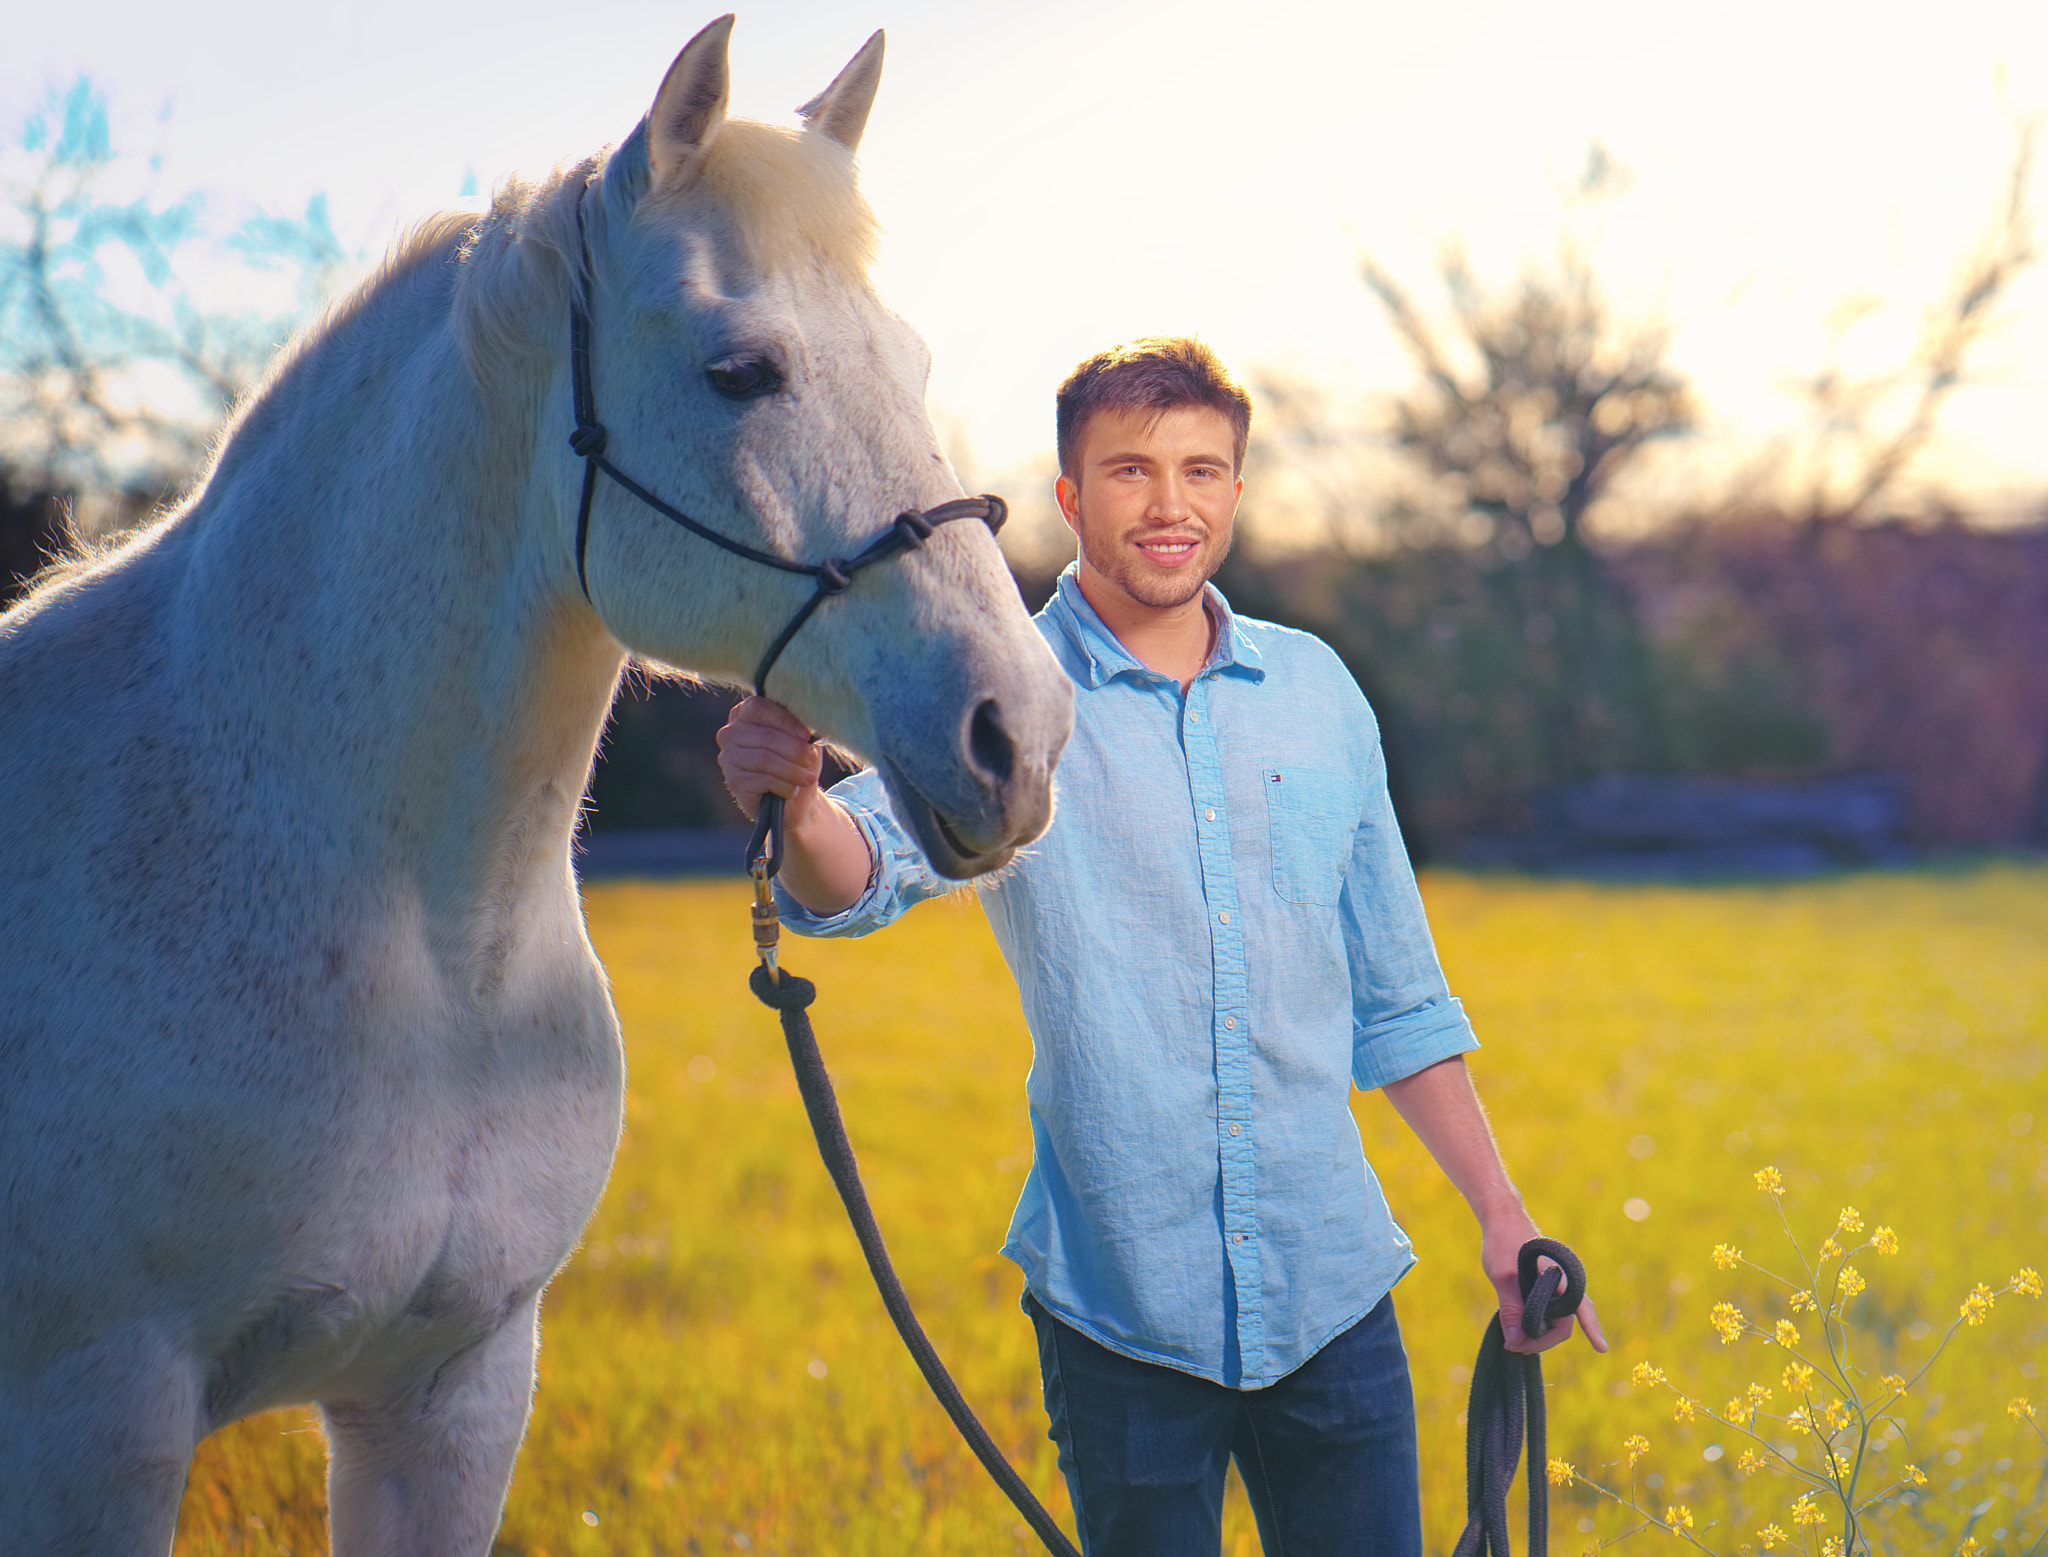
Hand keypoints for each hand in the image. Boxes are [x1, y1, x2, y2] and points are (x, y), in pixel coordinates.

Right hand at [715, 695, 824, 826]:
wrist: (794, 800)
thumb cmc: (797, 761)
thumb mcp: (802, 738)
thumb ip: (799, 724)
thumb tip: (806, 720)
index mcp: (744, 714)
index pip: (759, 707)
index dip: (785, 720)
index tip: (807, 735)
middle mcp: (730, 733)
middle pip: (766, 736)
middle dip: (795, 750)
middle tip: (810, 759)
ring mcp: (728, 758)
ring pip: (765, 759)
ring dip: (793, 770)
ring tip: (807, 777)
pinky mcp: (734, 782)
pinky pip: (764, 780)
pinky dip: (785, 786)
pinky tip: (792, 790)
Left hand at [1482, 1212, 1607, 1356]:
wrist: (1501, 1218)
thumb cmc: (1503, 1242)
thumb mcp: (1502, 1276)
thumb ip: (1510, 1308)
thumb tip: (1515, 1341)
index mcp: (1560, 1279)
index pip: (1581, 1312)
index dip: (1593, 1331)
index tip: (1601, 1349)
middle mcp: (1562, 1284)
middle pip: (1563, 1324)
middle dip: (1542, 1340)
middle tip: (1513, 1347)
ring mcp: (1553, 1286)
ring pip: (1553, 1319)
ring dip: (1537, 1333)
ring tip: (1512, 1340)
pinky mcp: (1542, 1286)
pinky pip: (1545, 1311)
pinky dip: (1535, 1323)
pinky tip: (1521, 1331)